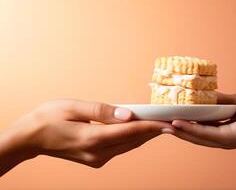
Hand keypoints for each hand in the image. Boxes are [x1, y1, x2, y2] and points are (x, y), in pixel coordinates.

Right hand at [0, 99, 172, 175]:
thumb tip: (128, 114)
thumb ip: (102, 111)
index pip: (130, 132)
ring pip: (129, 146)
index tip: (168, 121)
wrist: (30, 138)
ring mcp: (97, 159)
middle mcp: (97, 153)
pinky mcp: (96, 159)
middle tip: (172, 121)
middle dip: (154, 131)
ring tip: (162, 124)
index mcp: (92, 139)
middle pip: (133, 141)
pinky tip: (141, 130)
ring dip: (146, 135)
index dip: (151, 126)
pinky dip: (133, 139)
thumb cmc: (48, 118)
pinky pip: (121, 148)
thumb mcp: (73, 107)